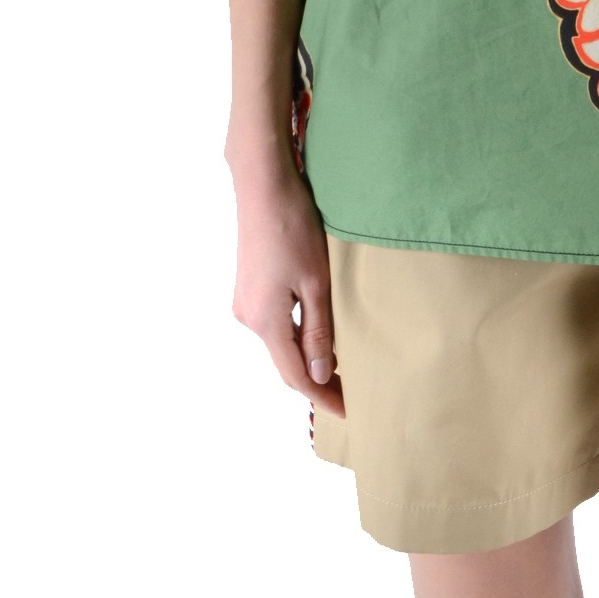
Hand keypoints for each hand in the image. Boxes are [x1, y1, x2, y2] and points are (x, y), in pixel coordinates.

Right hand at [229, 153, 344, 418]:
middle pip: (286, 361)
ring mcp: (246, 301)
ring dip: (307, 355)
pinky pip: (275, 322)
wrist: (263, 186)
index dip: (321, 397)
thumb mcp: (315, 282)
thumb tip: (317, 375)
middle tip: (352, 391)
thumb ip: (317, 330)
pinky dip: (296, 334)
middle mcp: (249, 317)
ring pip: (280, 341)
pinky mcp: (249, 286)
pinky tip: (318, 332)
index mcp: (265, 321)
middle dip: (316, 380)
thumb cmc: (293, 227)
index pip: (296, 377)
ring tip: (341, 365)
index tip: (349, 411)